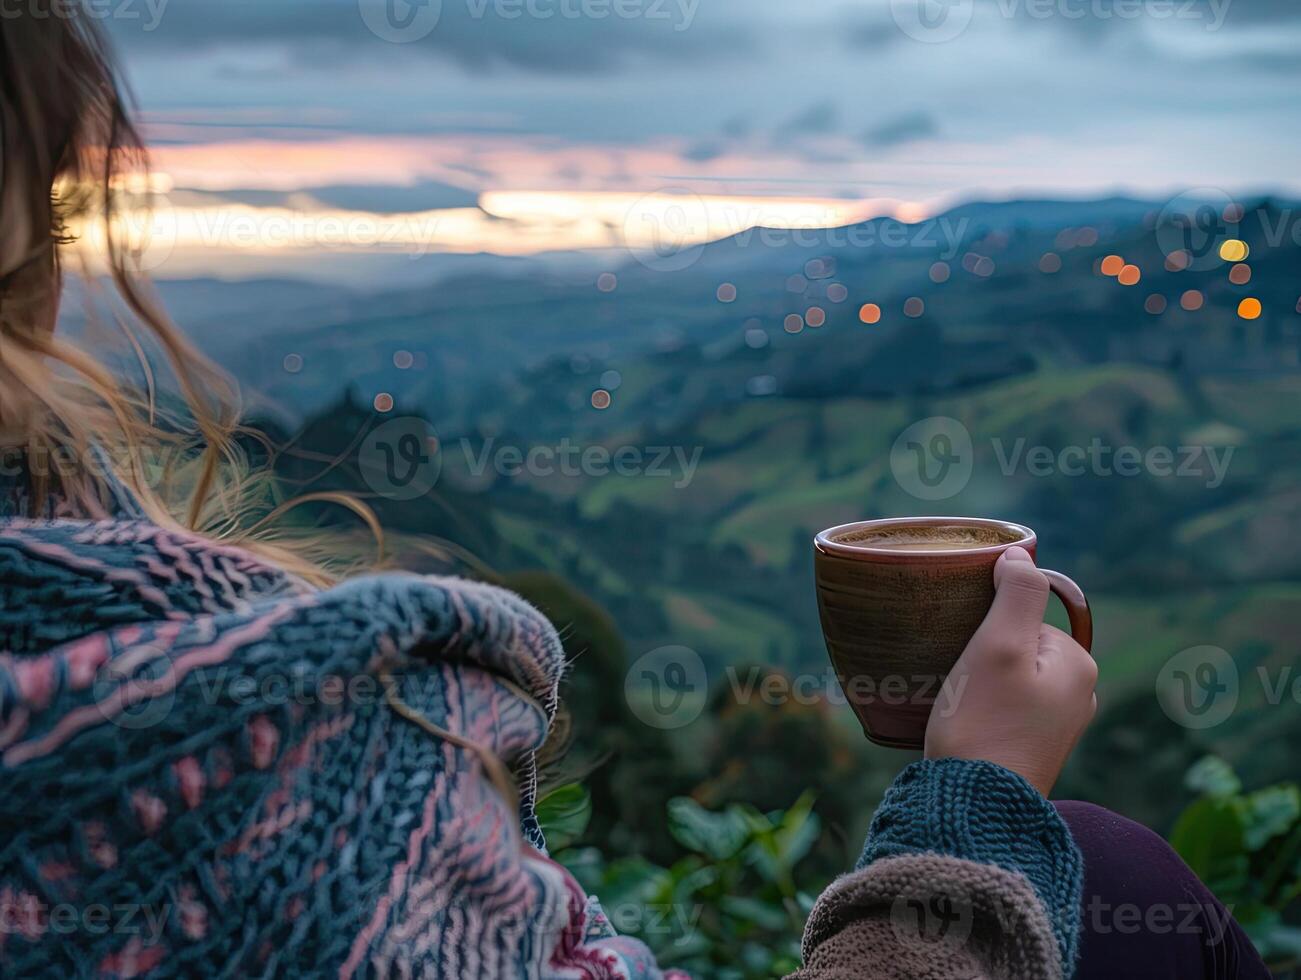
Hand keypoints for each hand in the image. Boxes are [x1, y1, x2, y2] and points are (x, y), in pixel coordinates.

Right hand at [925, 546, 1097, 796]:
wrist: (975, 806)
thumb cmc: (983, 722)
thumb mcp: (999, 644)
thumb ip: (1017, 593)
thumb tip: (1020, 553)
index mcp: (1080, 665)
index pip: (1026, 616)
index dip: (986, 624)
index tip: (962, 646)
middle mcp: (1081, 696)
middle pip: (1019, 645)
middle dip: (983, 651)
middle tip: (953, 672)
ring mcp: (1059, 727)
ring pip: (1010, 677)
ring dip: (979, 680)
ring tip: (953, 698)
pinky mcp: (1034, 750)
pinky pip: (1006, 708)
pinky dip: (982, 706)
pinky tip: (962, 722)